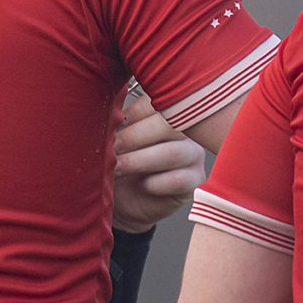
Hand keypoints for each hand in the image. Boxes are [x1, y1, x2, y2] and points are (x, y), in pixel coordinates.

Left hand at [111, 95, 207, 230]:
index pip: (160, 102)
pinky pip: (179, 179)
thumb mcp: (114, 141)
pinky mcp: (195, 180)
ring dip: (139, 161)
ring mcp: (193, 155)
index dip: (135, 113)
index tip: (114, 125)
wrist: (125, 200)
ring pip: (173, 153)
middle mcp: (185, 132)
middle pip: (169, 124)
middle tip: (113, 149)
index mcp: (165, 114)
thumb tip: (107, 115)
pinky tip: (143, 186)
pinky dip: (155, 183)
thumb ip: (116, 125)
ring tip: (118, 168)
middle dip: (134, 137)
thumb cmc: (119, 164)